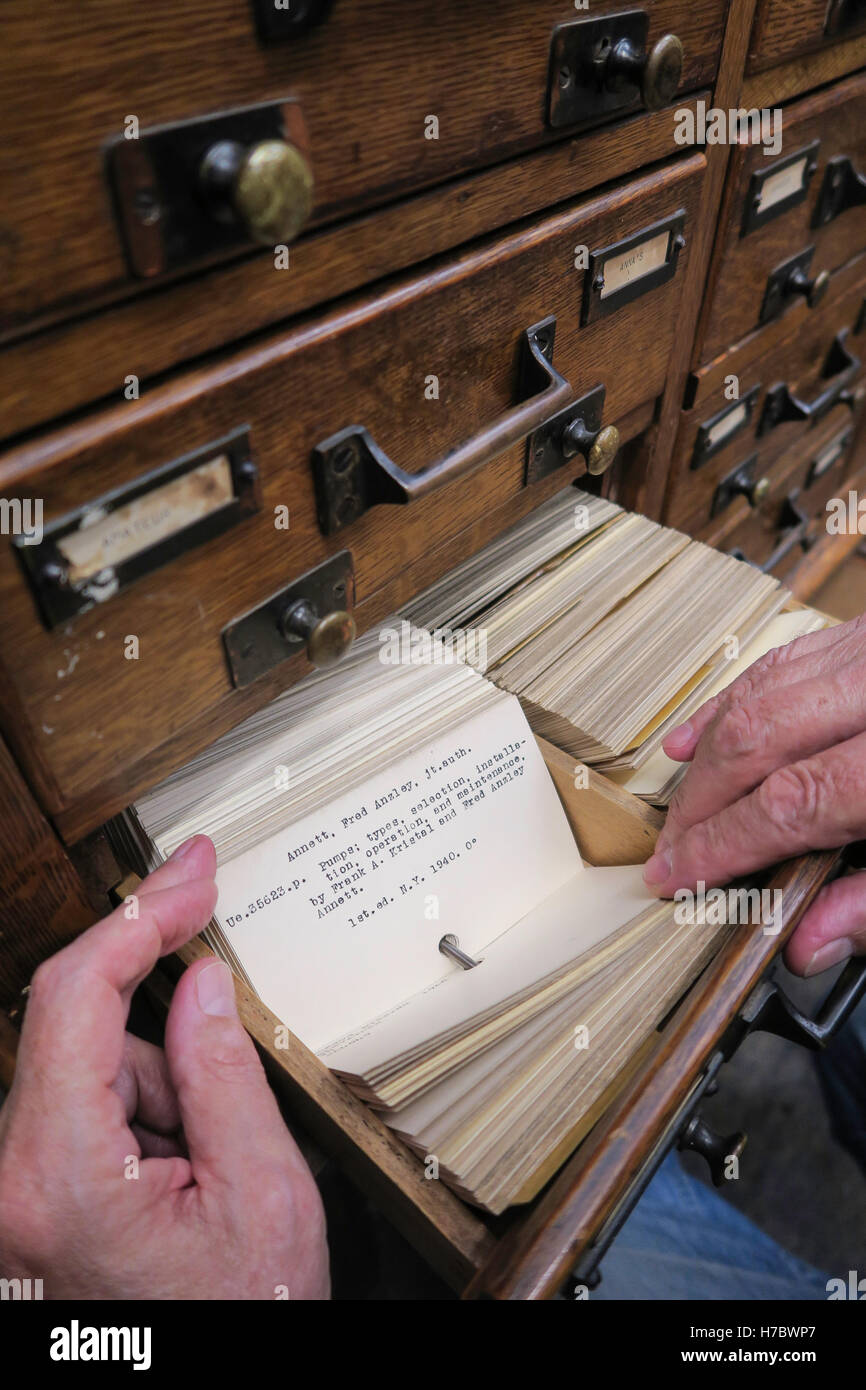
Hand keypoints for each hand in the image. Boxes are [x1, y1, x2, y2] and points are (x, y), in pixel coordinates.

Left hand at [0, 835, 328, 1298]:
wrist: (212, 1385)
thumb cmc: (239, 1319)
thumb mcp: (261, 1192)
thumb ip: (223, 1070)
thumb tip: (202, 981)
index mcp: (57, 1175)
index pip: (75, 996)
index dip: (140, 917)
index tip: (191, 873)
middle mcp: (11, 1180)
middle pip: (82, 1033)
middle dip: (168, 1047)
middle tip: (224, 1089)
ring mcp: (14, 1189)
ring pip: (89, 1069)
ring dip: (159, 1090)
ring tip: (205, 1176)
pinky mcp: (27, 1192)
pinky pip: (83, 1106)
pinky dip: (142, 1116)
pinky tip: (178, 1180)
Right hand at [642, 615, 865, 976]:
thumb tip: (811, 941)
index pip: (789, 803)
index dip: (721, 845)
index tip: (677, 876)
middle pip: (759, 742)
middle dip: (702, 803)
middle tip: (673, 852)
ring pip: (763, 694)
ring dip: (709, 752)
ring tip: (680, 804)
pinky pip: (786, 658)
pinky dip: (734, 698)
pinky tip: (700, 732)